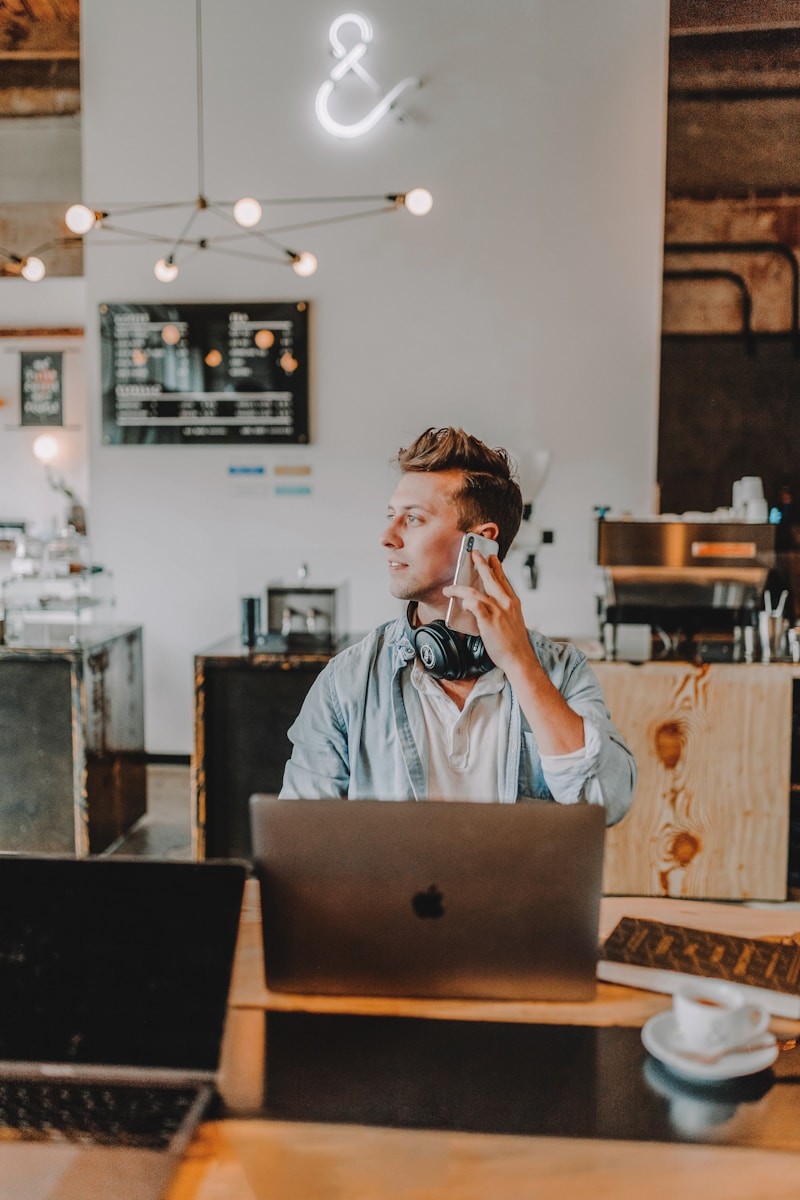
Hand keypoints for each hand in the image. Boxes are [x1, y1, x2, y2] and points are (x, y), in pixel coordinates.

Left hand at [443, 551, 535, 676]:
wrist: (519, 657)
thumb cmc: (514, 642)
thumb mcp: (513, 620)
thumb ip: (503, 609)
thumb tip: (488, 604)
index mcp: (512, 602)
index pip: (503, 579)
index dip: (496, 567)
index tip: (491, 557)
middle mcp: (505, 603)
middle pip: (490, 578)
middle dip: (481, 564)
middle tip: (474, 554)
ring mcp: (497, 611)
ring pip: (474, 592)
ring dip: (459, 589)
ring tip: (450, 588)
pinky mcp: (488, 621)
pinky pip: (474, 605)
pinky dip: (466, 602)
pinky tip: (461, 603)